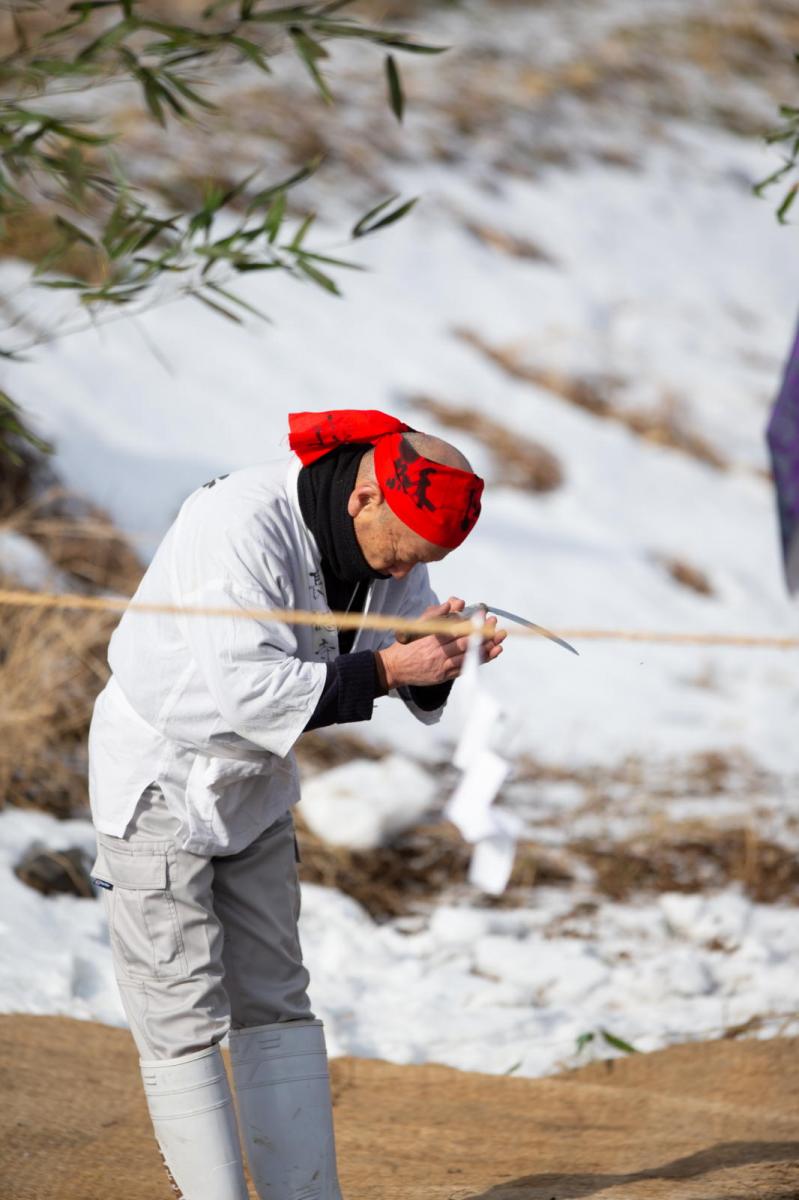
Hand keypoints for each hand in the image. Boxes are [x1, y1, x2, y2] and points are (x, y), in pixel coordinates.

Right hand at [377, 597, 505, 688]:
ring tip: (500, 639)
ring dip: (486, 647)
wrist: (394, 668)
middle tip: (495, 625)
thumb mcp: (417, 626)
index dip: (470, 623)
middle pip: (464, 642)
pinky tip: (492, 653)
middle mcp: (437, 652)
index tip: (482, 614)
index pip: (454, 629)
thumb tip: (456, 602)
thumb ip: (436, 614)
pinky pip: (465, 668)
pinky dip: (479, 660)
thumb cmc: (406, 646)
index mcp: (430, 638)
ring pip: (467, 656)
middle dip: (482, 633)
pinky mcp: (444, 675)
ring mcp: (441, 665)